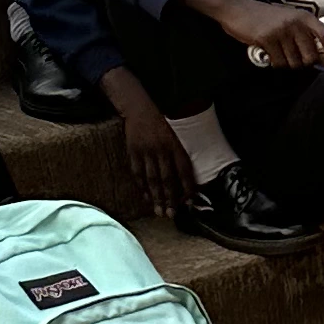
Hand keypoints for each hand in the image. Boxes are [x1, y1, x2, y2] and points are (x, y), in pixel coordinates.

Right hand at [113, 93, 191, 220]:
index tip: (189, 203)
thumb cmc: (162, 124)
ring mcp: (146, 152)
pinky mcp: (133, 152)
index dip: (187, 188)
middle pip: (167, 179)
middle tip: (172, 215)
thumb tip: (186, 180)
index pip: (184, 171)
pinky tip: (146, 198)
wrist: (140, 109)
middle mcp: (162, 150)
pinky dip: (142, 187)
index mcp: (176, 146)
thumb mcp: (177, 136)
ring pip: (152, 179)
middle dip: (170, 199)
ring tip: (159, 212)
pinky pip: (138, 173)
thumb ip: (180, 155)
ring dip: (156, 197)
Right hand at [221, 0, 323, 68]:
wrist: (238, 9)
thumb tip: (323, 57)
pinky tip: (270, 55)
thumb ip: (305, 33)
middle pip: (311, 56)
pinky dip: (276, 64)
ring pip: (295, 62)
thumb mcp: (290, 18)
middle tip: (295, 59)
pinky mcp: (267, 39)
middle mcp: (296, 23)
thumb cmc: (266, 17)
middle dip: (305, 63)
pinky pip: (279, 62)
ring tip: (280, 54)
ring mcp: (281, 31)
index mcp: (305, 17)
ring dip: (288, 64)